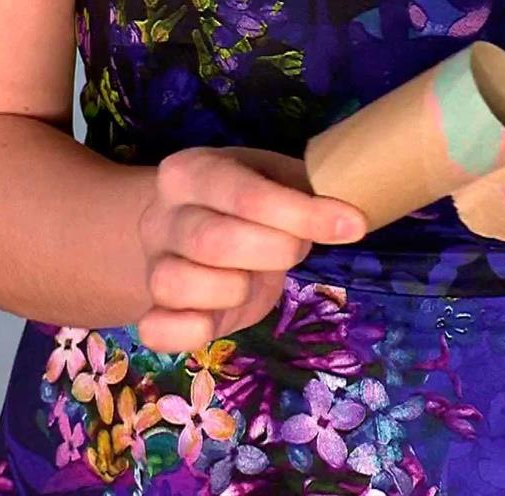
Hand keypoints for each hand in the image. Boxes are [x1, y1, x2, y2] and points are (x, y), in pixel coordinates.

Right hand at [135, 147, 366, 352]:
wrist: (201, 230)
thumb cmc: (251, 203)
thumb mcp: (278, 181)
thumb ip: (308, 192)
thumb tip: (350, 219)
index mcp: (191, 172)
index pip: (244, 194)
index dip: (302, 214)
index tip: (352, 225)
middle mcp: (161, 216)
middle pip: (213, 241)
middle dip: (274, 251)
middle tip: (297, 250)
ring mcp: (152, 265)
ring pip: (177, 284)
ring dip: (233, 290)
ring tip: (250, 279)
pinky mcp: (155, 312)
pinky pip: (157, 330)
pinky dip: (189, 333)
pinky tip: (214, 321)